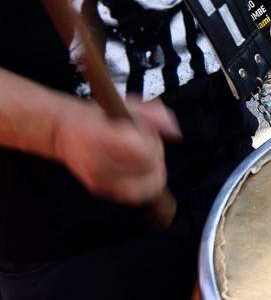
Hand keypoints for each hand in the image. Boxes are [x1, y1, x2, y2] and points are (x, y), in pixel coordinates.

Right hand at [52, 98, 180, 206]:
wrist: (67, 132)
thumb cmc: (102, 116)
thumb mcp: (128, 105)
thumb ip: (154, 114)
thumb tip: (174, 132)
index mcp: (100, 136)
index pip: (142, 153)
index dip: (152, 143)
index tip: (146, 132)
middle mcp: (96, 161)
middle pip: (147, 169)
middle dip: (155, 156)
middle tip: (146, 144)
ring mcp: (97, 179)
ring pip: (144, 185)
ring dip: (151, 170)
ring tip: (141, 156)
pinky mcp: (100, 190)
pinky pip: (135, 194)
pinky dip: (143, 183)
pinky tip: (139, 169)